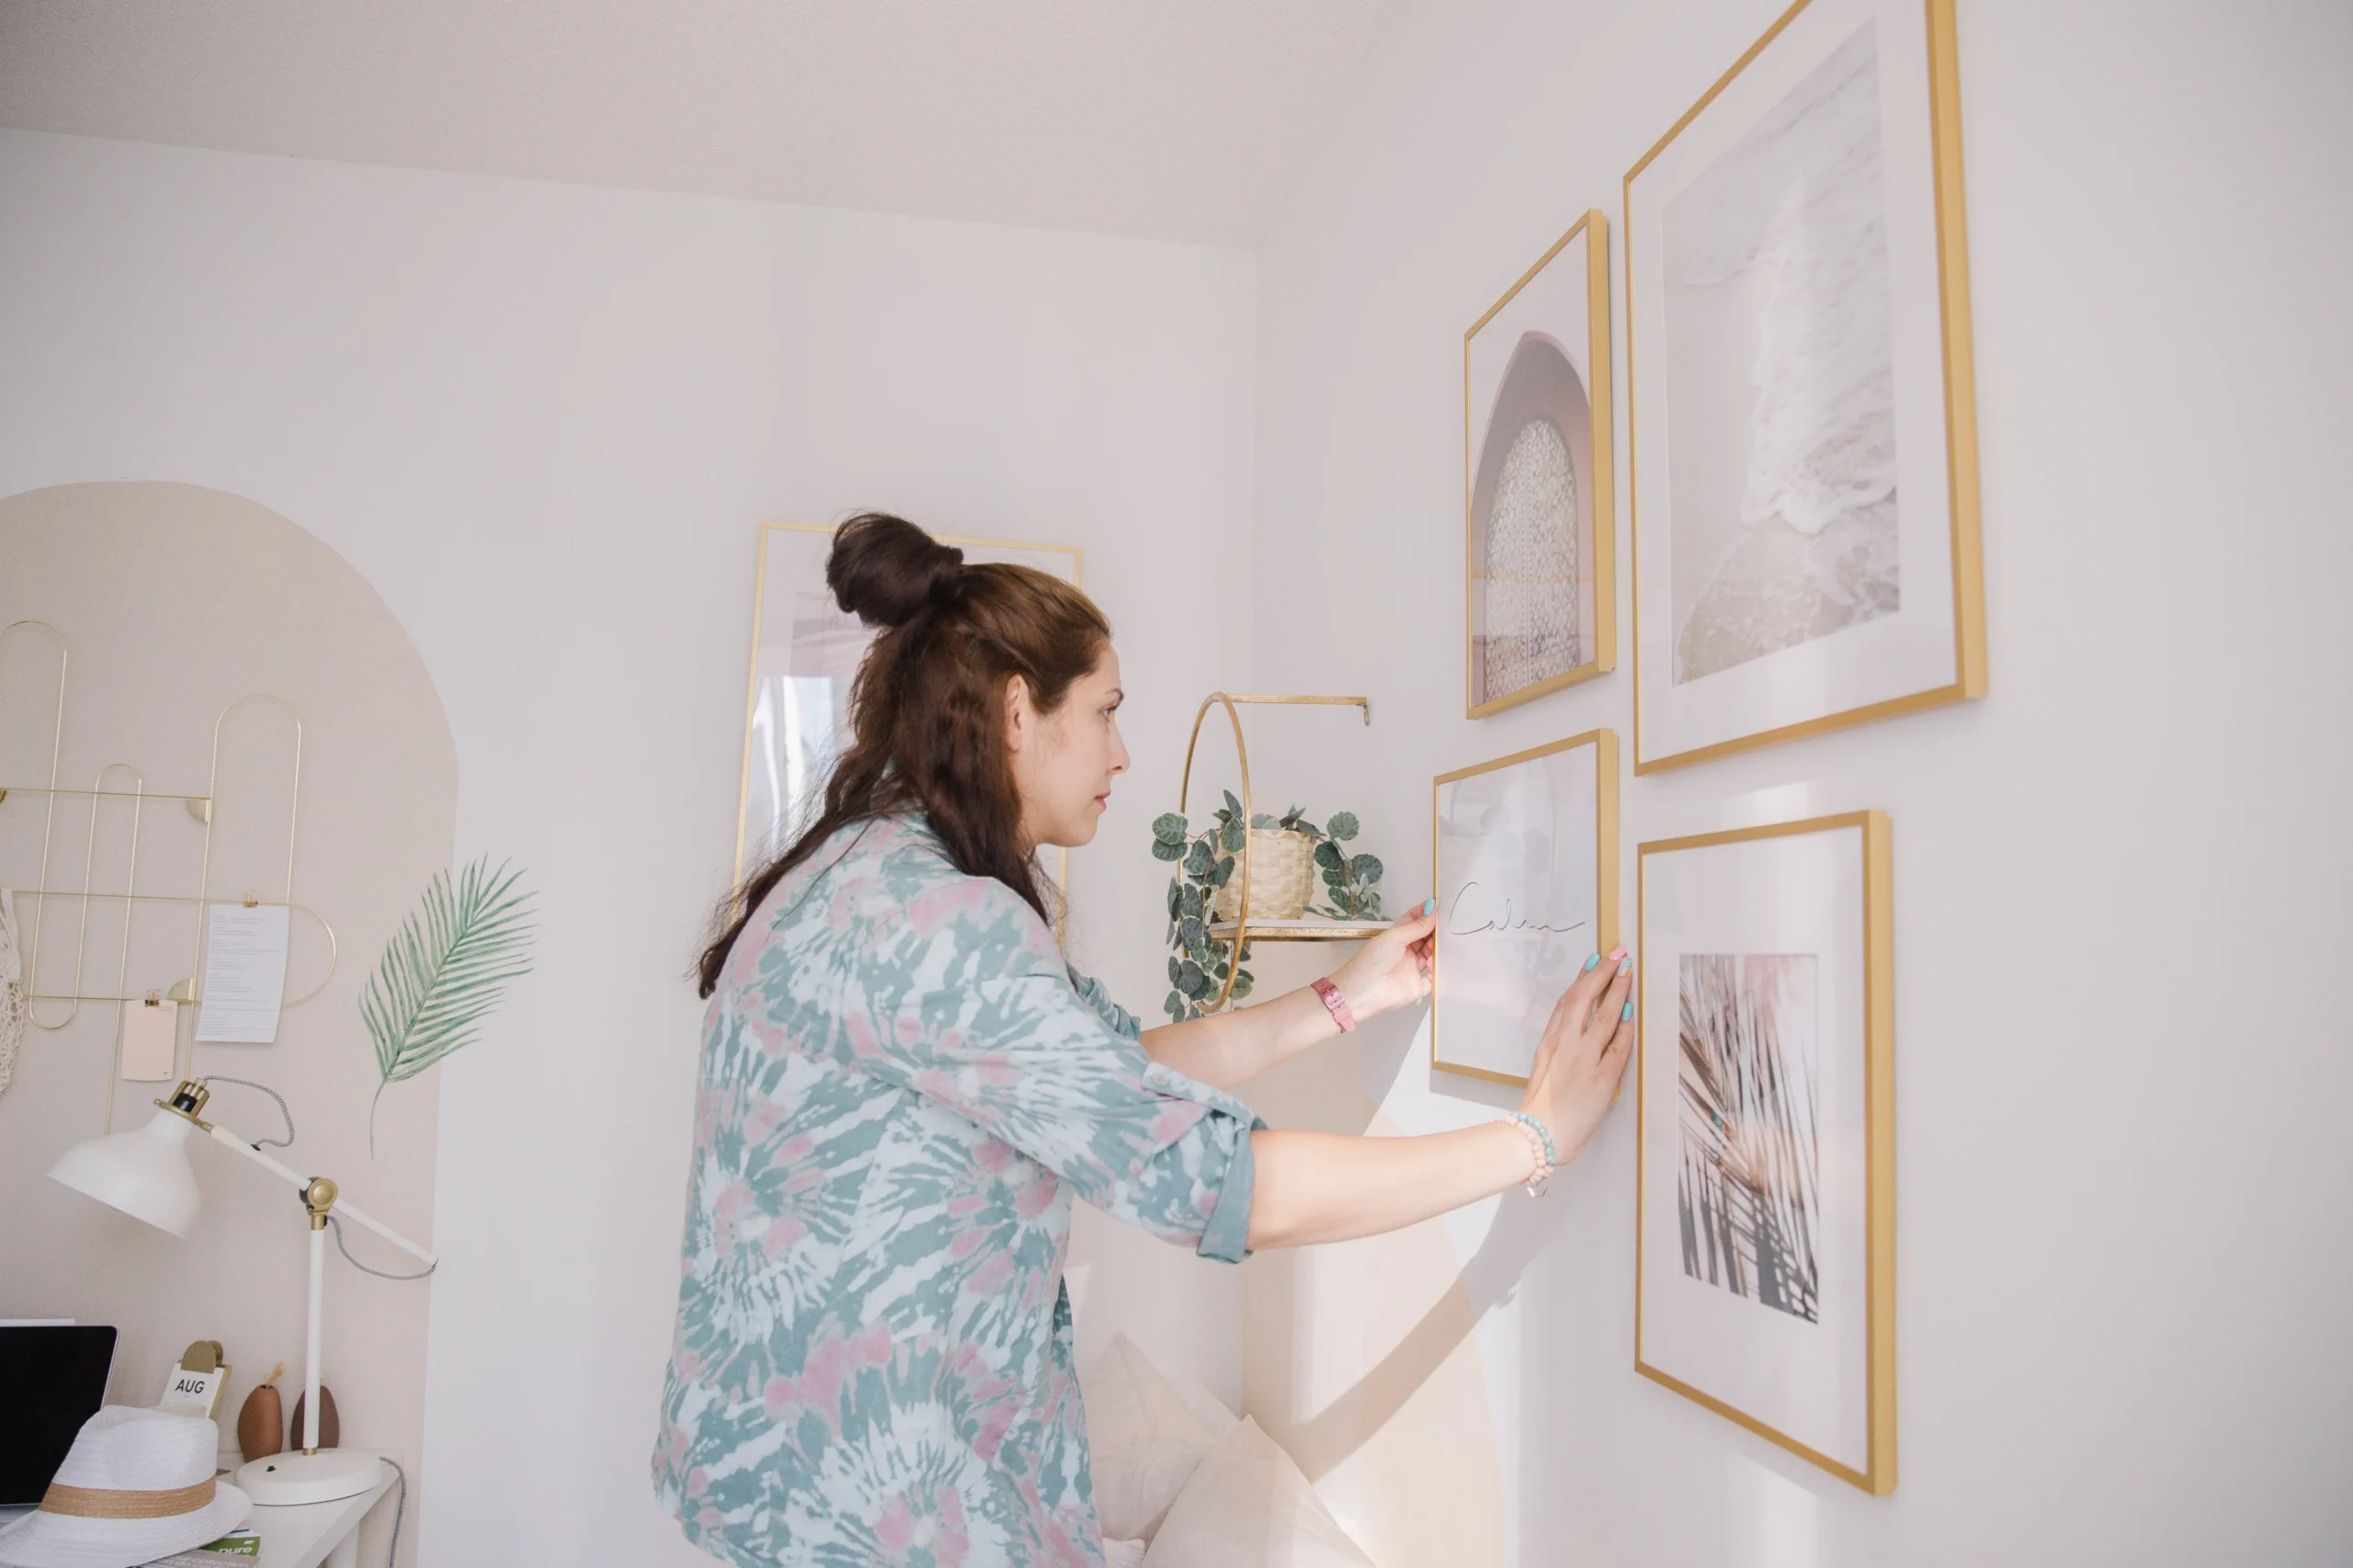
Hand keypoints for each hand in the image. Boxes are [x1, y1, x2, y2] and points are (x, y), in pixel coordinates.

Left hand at [1329, 900, 1437, 1020]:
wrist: (1363, 991)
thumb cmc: (1371, 961)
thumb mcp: (1394, 937)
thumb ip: (1416, 926)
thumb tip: (1432, 910)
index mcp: (1396, 938)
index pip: (1413, 921)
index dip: (1425, 914)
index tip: (1438, 906)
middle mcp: (1405, 952)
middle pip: (1425, 938)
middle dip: (1434, 932)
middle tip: (1444, 928)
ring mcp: (1412, 969)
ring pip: (1431, 956)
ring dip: (1436, 951)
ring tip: (1439, 947)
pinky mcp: (1418, 987)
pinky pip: (1434, 979)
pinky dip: (1437, 972)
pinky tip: (1434, 965)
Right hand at [1518, 947, 1635, 1166]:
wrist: (1539, 1135)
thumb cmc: (1541, 1106)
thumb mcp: (1544, 1067)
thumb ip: (1559, 1046)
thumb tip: (1578, 1028)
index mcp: (1550, 1042)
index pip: (1568, 1001)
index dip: (1583, 978)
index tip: (1595, 960)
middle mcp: (1566, 1045)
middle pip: (1585, 999)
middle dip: (1603, 974)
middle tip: (1618, 955)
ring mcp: (1584, 1059)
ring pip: (1605, 1017)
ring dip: (1619, 992)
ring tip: (1628, 974)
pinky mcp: (1601, 1078)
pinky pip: (1619, 1047)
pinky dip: (1626, 1029)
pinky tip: (1632, 1014)